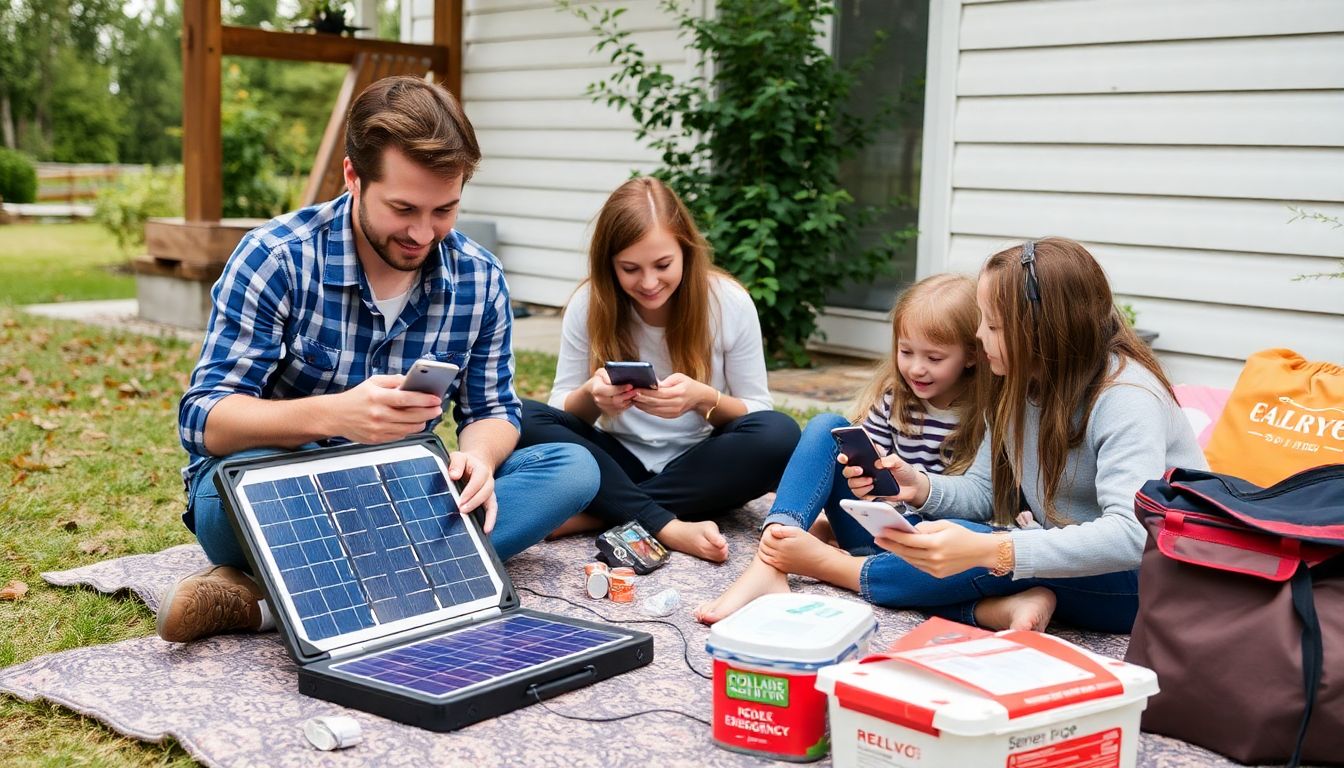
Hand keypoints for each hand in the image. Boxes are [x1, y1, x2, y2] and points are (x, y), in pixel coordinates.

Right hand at [331, 375, 442, 443]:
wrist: (335, 416)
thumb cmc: (356, 397)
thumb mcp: (372, 382)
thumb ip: (393, 381)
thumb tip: (412, 381)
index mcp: (377, 397)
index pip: (406, 399)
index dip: (424, 400)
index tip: (436, 399)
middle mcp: (378, 414)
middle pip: (411, 416)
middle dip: (428, 412)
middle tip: (438, 409)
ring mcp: (378, 429)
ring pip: (408, 429)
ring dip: (422, 423)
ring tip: (428, 416)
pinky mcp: (377, 439)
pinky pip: (400, 436)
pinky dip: (409, 430)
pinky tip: (413, 424)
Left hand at [448, 450, 496, 532]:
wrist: (475, 462)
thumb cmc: (464, 462)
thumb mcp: (458, 457)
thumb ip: (456, 464)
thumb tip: (454, 475)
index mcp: (481, 469)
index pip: (477, 480)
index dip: (470, 491)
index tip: (459, 500)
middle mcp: (488, 481)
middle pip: (486, 492)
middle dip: (474, 502)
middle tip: (461, 510)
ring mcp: (490, 491)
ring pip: (492, 503)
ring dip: (487, 515)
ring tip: (483, 528)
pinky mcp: (489, 500)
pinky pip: (493, 510)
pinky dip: (491, 520)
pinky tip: (486, 532)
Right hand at [587, 368, 636, 417]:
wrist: (595, 388)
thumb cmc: (600, 378)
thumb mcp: (602, 372)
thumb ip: (608, 375)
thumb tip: (617, 378)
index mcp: (596, 388)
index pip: (610, 390)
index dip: (621, 389)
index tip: (630, 386)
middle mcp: (598, 399)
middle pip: (615, 400)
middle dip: (627, 396)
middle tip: (636, 391)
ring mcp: (603, 406)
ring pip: (619, 406)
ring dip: (628, 401)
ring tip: (635, 394)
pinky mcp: (608, 411)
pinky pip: (620, 410)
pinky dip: (627, 405)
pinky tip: (631, 399)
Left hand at [630, 373, 711, 418]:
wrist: (699, 398)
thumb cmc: (689, 385)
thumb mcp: (679, 377)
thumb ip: (666, 381)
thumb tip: (653, 383)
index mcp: (679, 392)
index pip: (659, 393)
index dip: (646, 392)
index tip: (636, 389)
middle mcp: (676, 404)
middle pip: (655, 403)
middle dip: (641, 399)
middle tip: (631, 394)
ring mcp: (674, 411)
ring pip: (654, 410)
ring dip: (642, 405)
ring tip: (633, 399)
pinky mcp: (671, 416)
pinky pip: (656, 413)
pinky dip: (647, 409)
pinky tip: (641, 404)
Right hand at [839, 450, 928, 505]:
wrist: (912, 487)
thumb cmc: (904, 471)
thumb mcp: (899, 462)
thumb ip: (890, 459)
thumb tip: (879, 463)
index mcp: (868, 459)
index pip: (851, 456)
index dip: (844, 457)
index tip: (844, 458)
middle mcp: (864, 470)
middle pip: (847, 471)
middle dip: (851, 471)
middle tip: (860, 470)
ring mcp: (865, 482)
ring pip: (851, 484)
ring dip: (859, 483)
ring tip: (871, 481)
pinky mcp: (869, 493)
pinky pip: (859, 495)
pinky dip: (864, 492)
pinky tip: (872, 489)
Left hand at [874, 520, 997, 578]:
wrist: (980, 552)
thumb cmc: (962, 535)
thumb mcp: (945, 524)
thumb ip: (926, 527)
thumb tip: (909, 530)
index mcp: (936, 544)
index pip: (909, 540)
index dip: (894, 535)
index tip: (882, 530)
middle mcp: (935, 558)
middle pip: (906, 552)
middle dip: (890, 544)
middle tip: (877, 537)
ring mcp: (936, 568)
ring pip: (910, 560)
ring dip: (897, 552)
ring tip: (886, 544)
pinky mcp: (937, 574)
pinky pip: (918, 565)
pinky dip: (909, 558)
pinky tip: (901, 551)